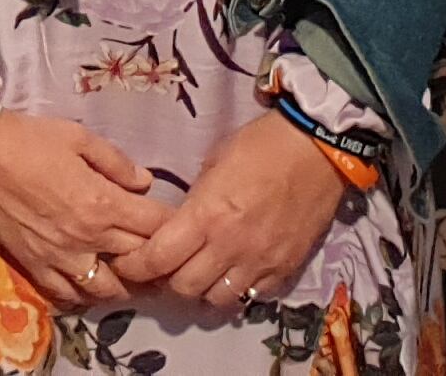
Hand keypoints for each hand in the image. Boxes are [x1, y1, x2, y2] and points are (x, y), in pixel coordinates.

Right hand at [0, 109, 165, 311]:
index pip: (155, 226)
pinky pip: (68, 294)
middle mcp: (86, 238)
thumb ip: (116, 163)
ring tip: (134, 274)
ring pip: (108, 289)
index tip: (181, 222)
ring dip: (127, 285)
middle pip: (139, 261)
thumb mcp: (78, 137)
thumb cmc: (27, 138)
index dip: (173, 226)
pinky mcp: (35, 265)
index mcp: (102, 203)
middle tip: (166, 253)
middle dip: (159, 259)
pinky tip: (92, 282)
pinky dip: (86, 294)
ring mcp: (60, 257)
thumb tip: (145, 182)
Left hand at [116, 117, 348, 312]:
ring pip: (217, 300)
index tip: (126, 264)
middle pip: (184, 288)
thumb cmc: (260, 146)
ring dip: (202, 290)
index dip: (135, 267)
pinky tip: (232, 272)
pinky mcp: (285, 269)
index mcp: (206, 215)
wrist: (318, 151)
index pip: (158, 259)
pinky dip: (237, 289)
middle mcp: (230, 246)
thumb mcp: (213, 163)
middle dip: (167, 281)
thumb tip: (178, 224)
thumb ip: (194, 201)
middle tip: (165, 267)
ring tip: (200, 273)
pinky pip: (252, 295)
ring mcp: (260, 262)